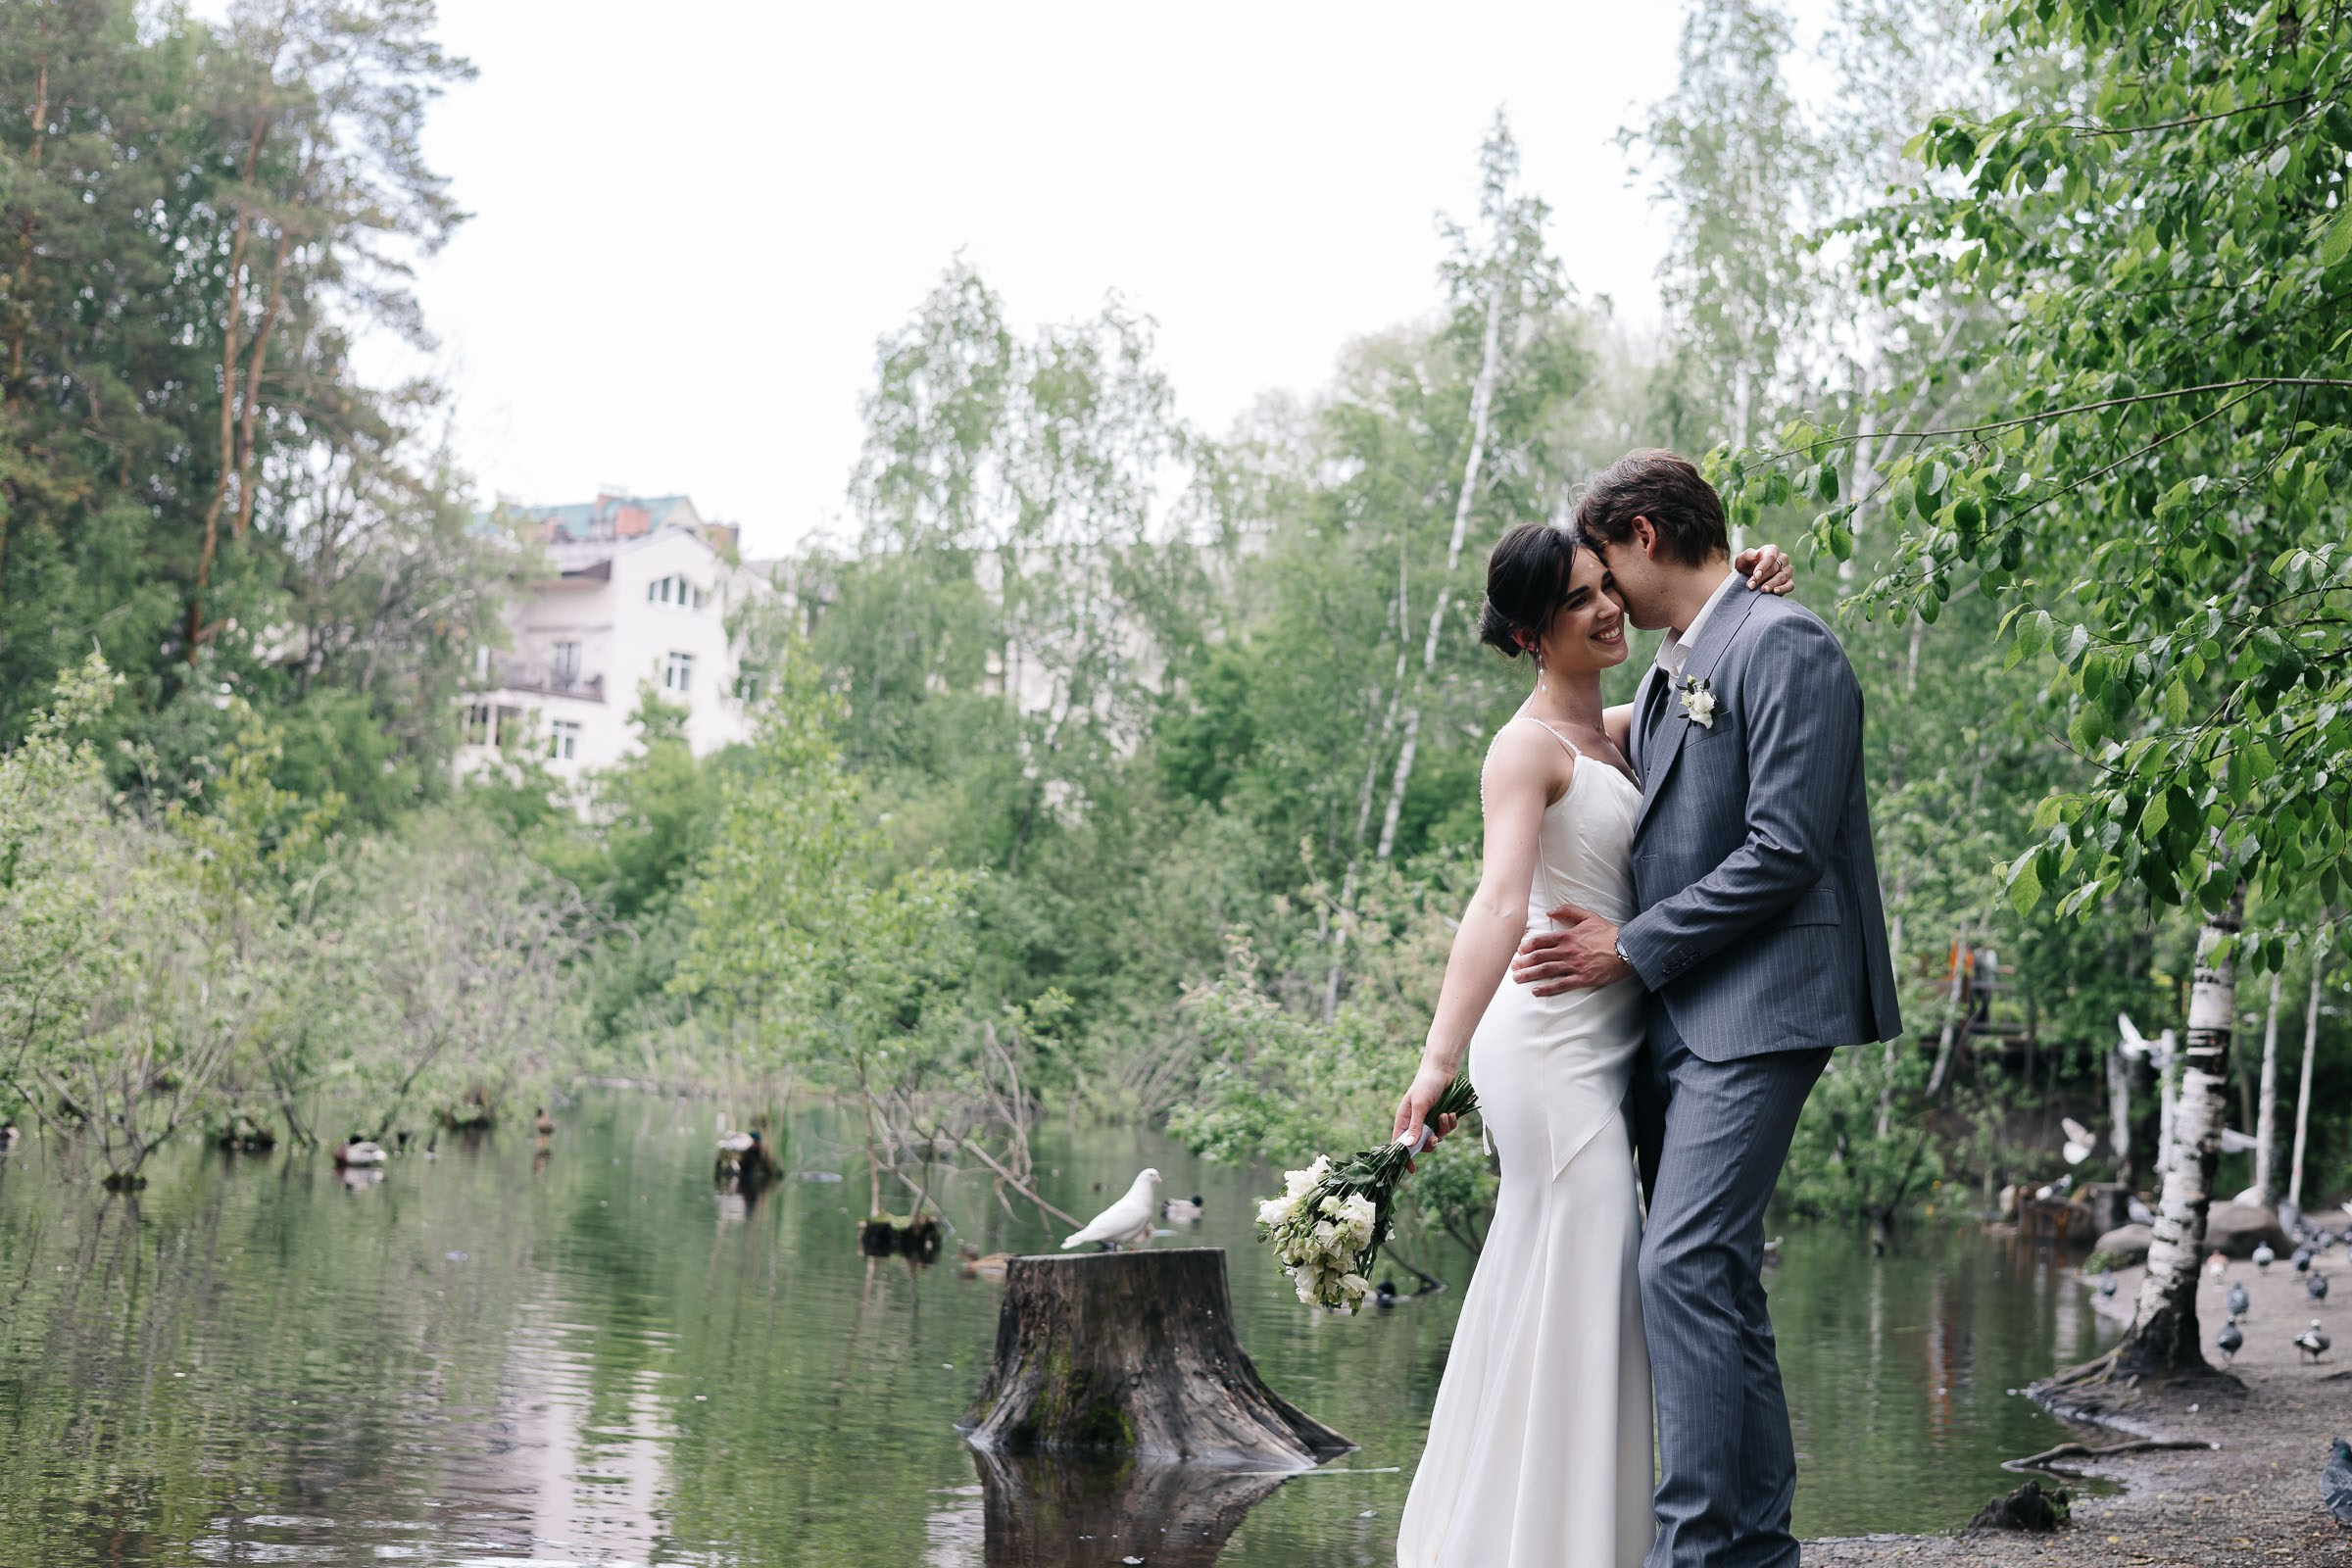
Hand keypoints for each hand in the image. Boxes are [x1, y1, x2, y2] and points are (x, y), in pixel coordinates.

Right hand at [1392, 1058, 1461, 1167]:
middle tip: (1434, 1139)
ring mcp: (1430, 1120)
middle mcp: (1416, 1122)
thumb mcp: (1419, 1106)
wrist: (1443, 1070)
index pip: (1400, 1143)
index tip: (1411, 1169)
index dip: (1404, 1157)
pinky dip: (1450, 1123)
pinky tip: (1451, 1112)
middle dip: (1429, 1144)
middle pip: (1420, 1144)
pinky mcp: (1442, 1117)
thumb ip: (1415, 1126)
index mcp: (1404, 1119)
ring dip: (1443, 1129)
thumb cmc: (1425, 1084)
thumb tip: (1409, 1146)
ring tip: (1445, 1115)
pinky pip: (1447, 1129)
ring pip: (1437, 1137)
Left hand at [1511, 904, 1633, 996]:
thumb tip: (1549, 911)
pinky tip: (1536, 991)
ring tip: (1517, 979)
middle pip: (1538, 957)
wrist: (1627, 950)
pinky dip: (1546, 989)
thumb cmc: (1608, 933)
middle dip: (1522, 962)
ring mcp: (1574, 966)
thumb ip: (1568, 911)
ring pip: (1545, 971)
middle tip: (1512, 967)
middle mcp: (1567, 951)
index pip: (1540, 941)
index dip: (1526, 946)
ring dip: (1529, 975)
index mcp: (1567, 936)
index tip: (1518, 951)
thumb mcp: (1589, 916)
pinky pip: (1560, 985)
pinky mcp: (1582, 979)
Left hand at [1732, 542, 1795, 595]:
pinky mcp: (1789, 582)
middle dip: (1761, 578)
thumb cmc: (1746, 565)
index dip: (1763, 567)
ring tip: (1762, 590)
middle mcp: (1783, 559)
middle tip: (1751, 586)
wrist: (1749, 578)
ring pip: (1781, 577)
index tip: (1755, 575)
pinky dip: (1783, 589)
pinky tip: (1775, 591)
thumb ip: (1748, 555)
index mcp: (1772, 550)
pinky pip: (1789, 586)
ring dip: (1770, 584)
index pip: (1770, 557)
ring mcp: (1787, 570)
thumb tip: (1757, 554)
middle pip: (1774, 568)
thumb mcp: (1743, 559)